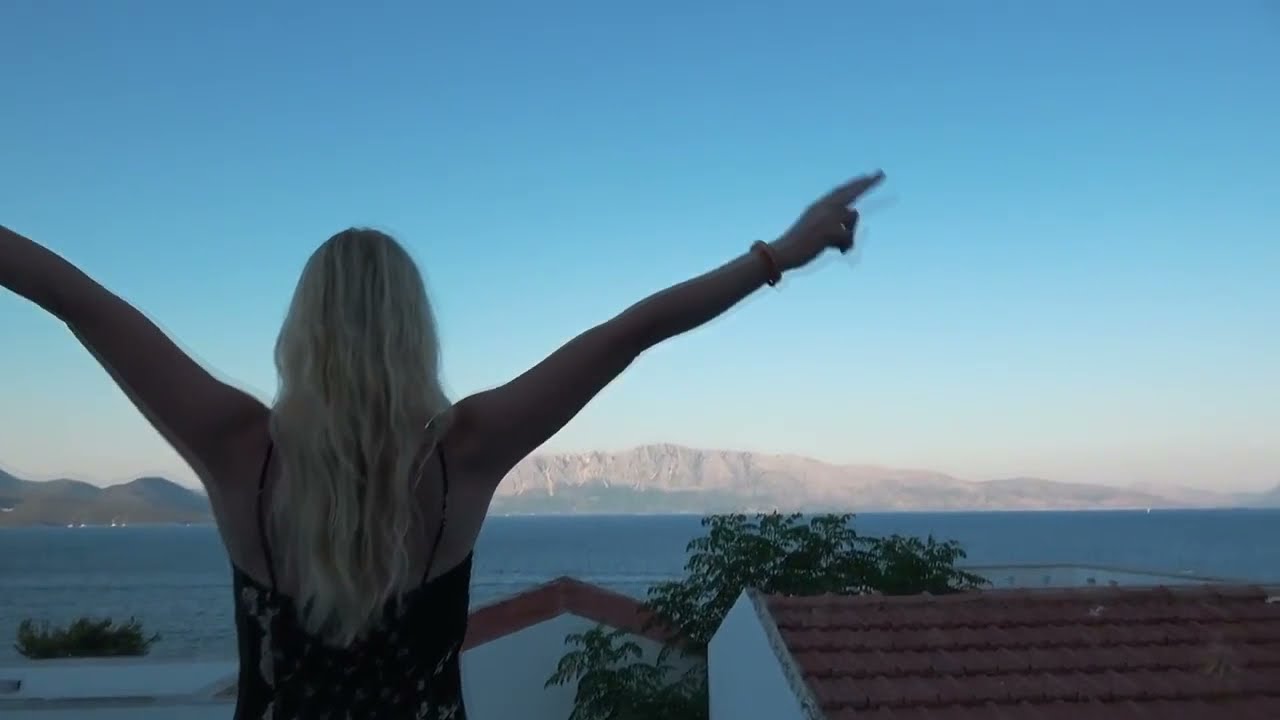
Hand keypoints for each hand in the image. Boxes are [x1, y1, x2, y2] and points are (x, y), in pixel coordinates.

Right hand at [770, 171, 884, 270]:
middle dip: (867, 183)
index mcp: (819, 205)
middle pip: (851, 191)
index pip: (841, 191)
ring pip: (853, 218)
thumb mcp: (817, 229)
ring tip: (838, 246)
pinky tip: (836, 251)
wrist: (782, 253)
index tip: (866, 177)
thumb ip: (834, 221)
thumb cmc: (798, 245)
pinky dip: (846, 246)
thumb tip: (854, 213)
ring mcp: (827, 217)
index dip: (854, 184)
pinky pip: (849, 238)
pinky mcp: (830, 230)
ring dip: (850, 234)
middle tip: (881, 173)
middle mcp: (824, 207)